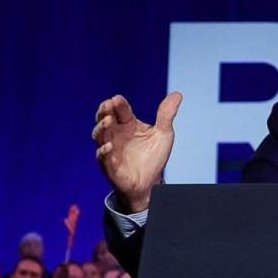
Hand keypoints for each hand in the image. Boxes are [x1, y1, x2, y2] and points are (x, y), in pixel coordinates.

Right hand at [93, 93, 182, 211]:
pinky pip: (103, 157)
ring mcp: (110, 149)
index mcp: (128, 124)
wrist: (151, 183)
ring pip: (99, 136)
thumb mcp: (163, 134)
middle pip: (104, 119)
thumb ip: (166, 115)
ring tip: (108, 121)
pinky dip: (104, 152)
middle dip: (104, 111)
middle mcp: (116, 134)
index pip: (120, 110)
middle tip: (107, 105)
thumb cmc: (153, 157)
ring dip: (101, 128)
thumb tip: (177, 94)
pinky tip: (109, 146)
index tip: (116, 99)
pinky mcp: (110, 165)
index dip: (118, 104)